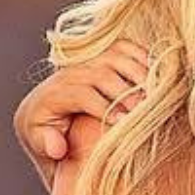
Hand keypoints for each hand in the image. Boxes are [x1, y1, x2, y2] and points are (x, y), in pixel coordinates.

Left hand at [15, 43, 151, 171]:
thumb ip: (45, 144)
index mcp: (55, 92)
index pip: (82, 94)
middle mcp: (70, 71)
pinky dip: (141, 56)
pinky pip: (123, 47)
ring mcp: (86, 59)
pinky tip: (155, 73)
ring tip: (154, 93)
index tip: (124, 122)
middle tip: (144, 110)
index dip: (105, 107)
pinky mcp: (100, 53)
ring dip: (138, 73)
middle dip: (126, 92)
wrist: (45, 108)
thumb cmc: (46, 130)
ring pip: (115, 57)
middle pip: (102, 74)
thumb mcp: (39, 140)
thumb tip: (57, 147)